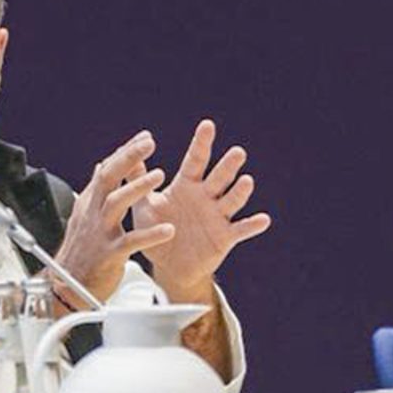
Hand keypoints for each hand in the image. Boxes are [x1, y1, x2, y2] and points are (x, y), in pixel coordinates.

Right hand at [53, 131, 171, 300]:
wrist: (66, 288)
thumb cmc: (80, 252)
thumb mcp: (84, 216)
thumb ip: (96, 191)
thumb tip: (102, 164)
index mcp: (90, 203)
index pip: (107, 169)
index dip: (125, 152)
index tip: (144, 137)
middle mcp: (93, 214)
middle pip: (108, 178)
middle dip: (128, 158)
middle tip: (148, 143)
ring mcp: (100, 233)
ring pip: (116, 204)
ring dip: (137, 188)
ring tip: (159, 175)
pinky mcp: (109, 254)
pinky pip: (131, 242)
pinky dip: (150, 236)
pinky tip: (168, 230)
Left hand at [136, 120, 272, 300]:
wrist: (168, 266)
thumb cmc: (157, 231)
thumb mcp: (145, 205)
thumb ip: (139, 180)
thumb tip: (129, 151)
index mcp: (187, 185)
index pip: (195, 160)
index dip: (201, 143)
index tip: (208, 125)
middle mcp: (206, 196)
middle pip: (219, 177)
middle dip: (228, 165)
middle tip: (237, 151)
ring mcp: (218, 216)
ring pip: (232, 200)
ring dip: (240, 192)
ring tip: (247, 181)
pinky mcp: (225, 237)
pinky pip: (240, 230)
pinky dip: (252, 225)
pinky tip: (263, 219)